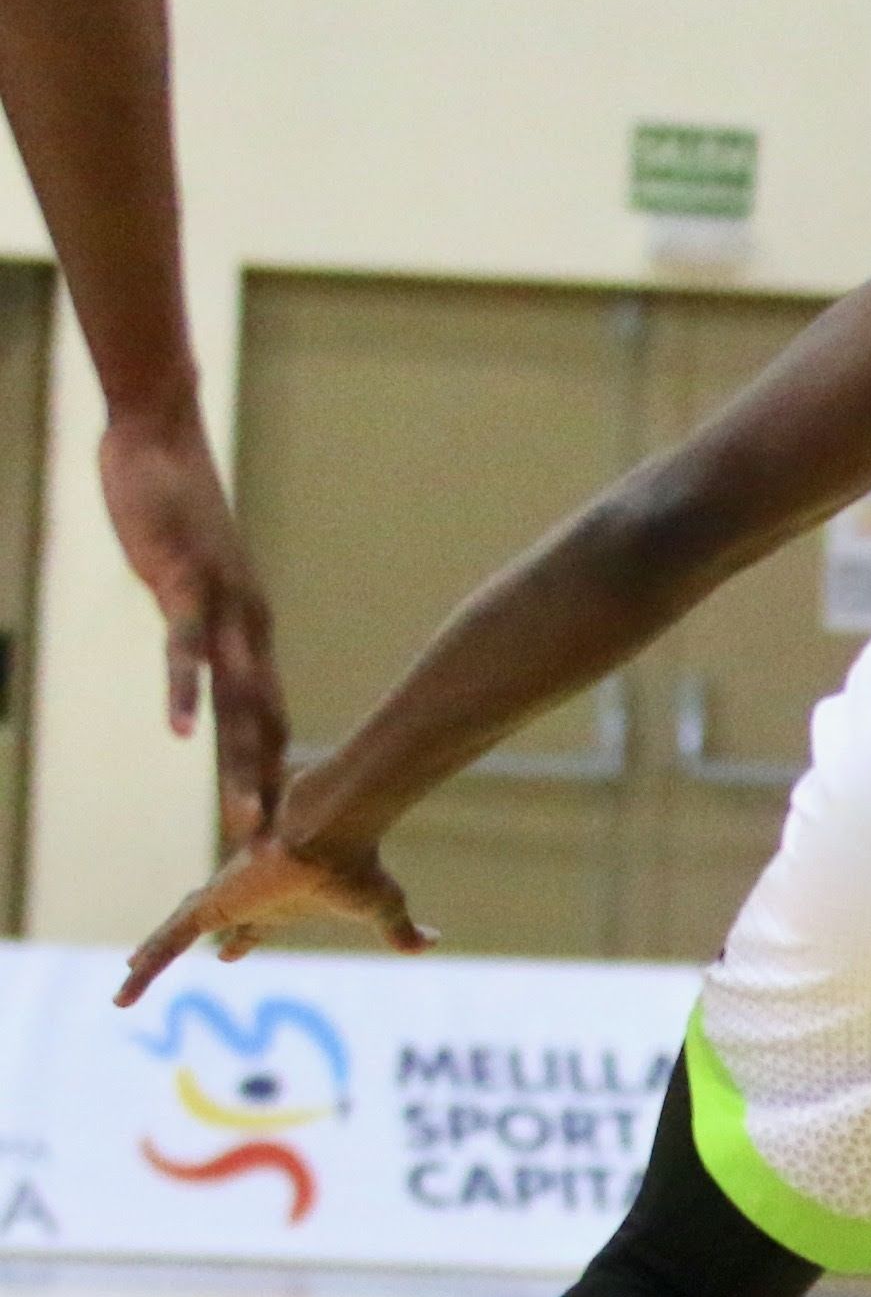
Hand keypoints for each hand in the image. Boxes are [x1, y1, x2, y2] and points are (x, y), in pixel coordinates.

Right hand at [98, 406, 286, 845]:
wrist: (161, 443)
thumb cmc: (174, 515)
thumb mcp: (194, 586)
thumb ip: (203, 626)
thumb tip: (205, 665)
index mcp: (249, 635)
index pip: (269, 718)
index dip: (277, 775)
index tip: (281, 831)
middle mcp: (247, 630)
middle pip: (265, 725)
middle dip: (271, 791)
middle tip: (278, 853)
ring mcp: (219, 610)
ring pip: (236, 702)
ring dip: (241, 762)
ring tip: (248, 819)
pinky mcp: (182, 585)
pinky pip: (183, 648)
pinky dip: (182, 691)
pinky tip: (179, 732)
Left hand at [114, 828, 430, 1007]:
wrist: (331, 830)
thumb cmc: (357, 866)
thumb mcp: (383, 908)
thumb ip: (402, 931)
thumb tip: (433, 944)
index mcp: (282, 898)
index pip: (254, 922)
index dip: (242, 938)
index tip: (229, 953)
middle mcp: (248, 894)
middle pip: (210, 921)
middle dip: (191, 940)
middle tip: (158, 958)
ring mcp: (226, 897)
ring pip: (178, 933)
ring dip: (152, 958)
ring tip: (127, 982)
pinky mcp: (212, 905)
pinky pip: (168, 942)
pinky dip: (146, 967)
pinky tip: (124, 991)